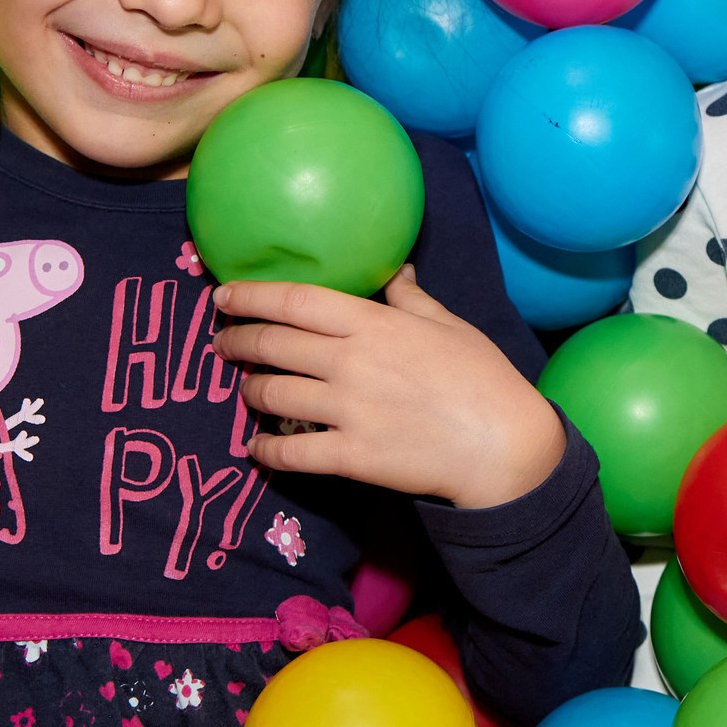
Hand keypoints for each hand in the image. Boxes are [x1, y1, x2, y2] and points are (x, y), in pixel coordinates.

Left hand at [216, 266, 565, 510]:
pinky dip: (264, 449)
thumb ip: (411, 298)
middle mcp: (351, 362)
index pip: (295, 301)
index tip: (224, 297)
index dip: (251, 297)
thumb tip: (396, 270)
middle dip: (237, 341)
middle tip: (223, 343)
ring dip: (250, 391)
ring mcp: (347, 410)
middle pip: (272, 345)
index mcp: (374, 324)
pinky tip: (256, 446)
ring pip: (272, 395)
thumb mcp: (449, 325)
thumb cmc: (482, 379)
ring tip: (247, 389)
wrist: (503, 446)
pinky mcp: (349, 456)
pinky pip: (289, 452)